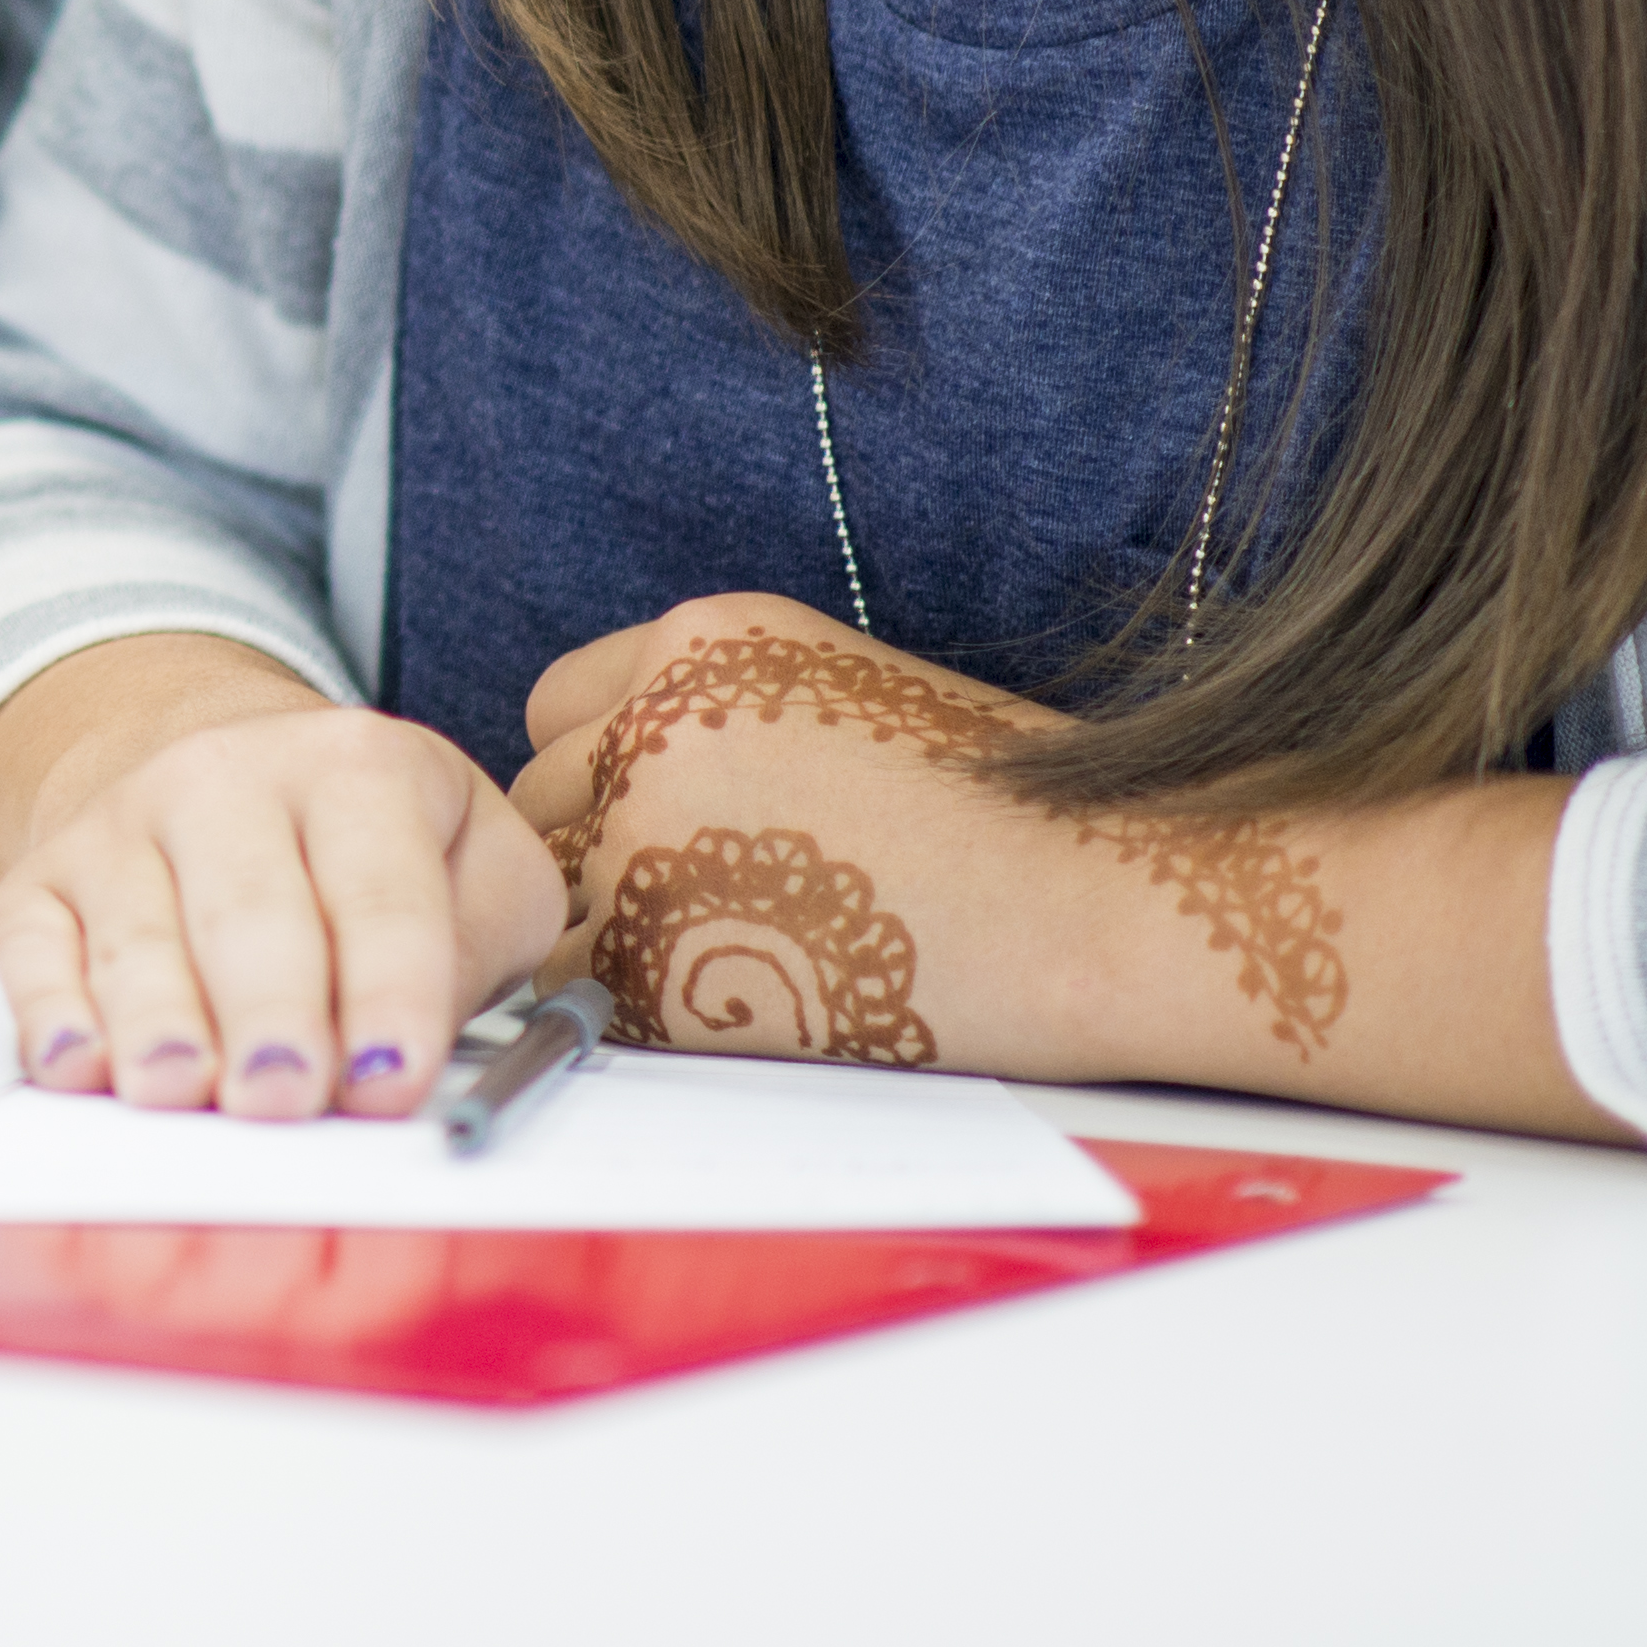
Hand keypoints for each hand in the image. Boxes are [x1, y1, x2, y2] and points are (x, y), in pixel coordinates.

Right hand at [0, 634, 560, 1118]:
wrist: (226, 781)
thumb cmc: (371, 859)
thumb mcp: (476, 872)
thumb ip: (475, 948)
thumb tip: (407, 1056)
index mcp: (357, 766)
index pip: (380, 891)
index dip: (389, 993)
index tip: (391, 1082)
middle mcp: (224, 775)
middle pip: (248, 909)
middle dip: (268, 1010)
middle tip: (280, 1095)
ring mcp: (119, 823)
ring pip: (135, 932)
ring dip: (156, 1019)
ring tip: (179, 1088)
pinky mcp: (39, 881)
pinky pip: (28, 946)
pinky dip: (43, 1006)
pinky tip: (76, 1057)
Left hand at [510, 592, 1346, 1078]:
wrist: (1103, 902)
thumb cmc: (1022, 816)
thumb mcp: (848, 696)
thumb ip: (727, 719)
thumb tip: (647, 782)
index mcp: (706, 638)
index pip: (560, 706)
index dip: (600, 774)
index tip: (653, 823)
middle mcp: (655, 716)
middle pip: (543, 800)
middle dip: (595, 854)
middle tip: (700, 908)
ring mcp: (643, 828)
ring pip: (552, 892)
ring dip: (608, 931)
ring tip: (736, 958)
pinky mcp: (654, 945)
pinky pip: (572, 983)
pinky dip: (621, 1007)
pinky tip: (729, 1008)